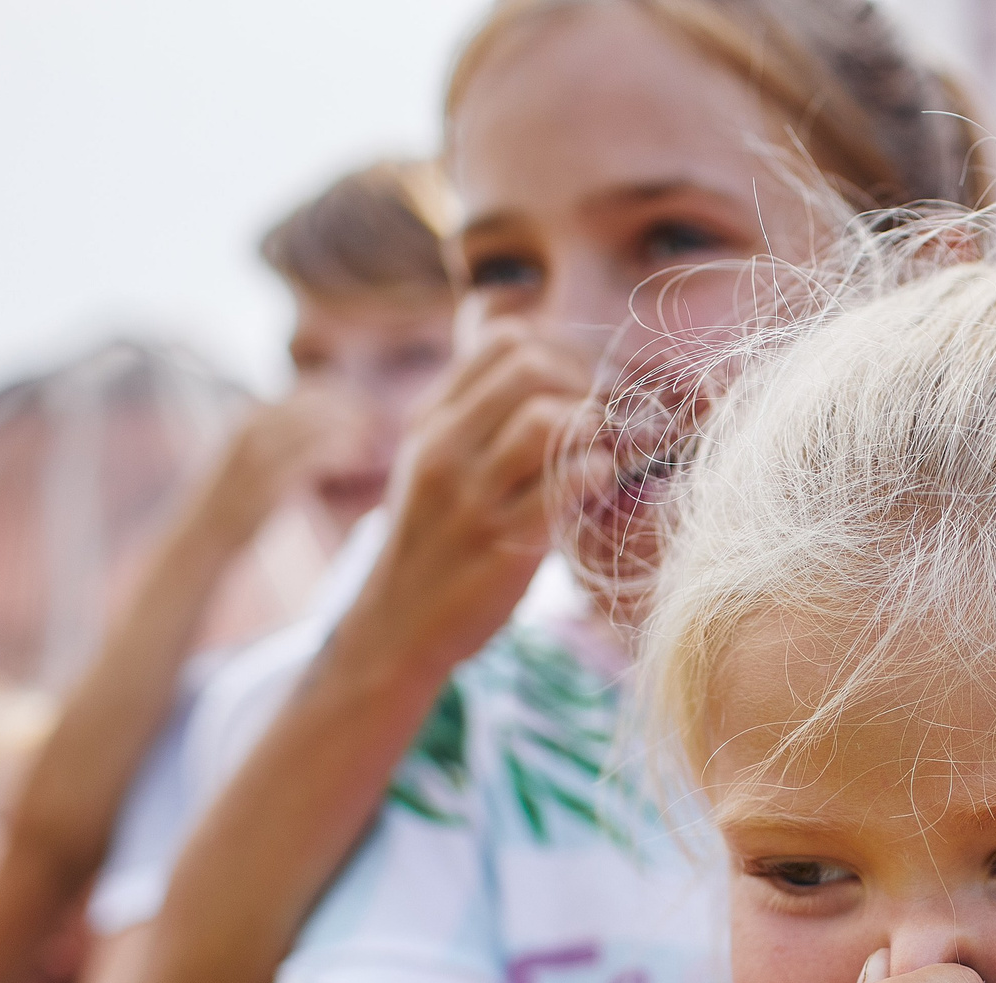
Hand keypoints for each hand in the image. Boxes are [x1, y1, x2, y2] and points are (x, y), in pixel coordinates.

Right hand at [198, 381, 370, 542]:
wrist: (200, 540)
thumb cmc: (238, 508)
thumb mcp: (258, 463)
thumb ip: (288, 442)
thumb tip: (335, 438)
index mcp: (252, 415)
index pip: (310, 389)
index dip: (346, 397)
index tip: (375, 412)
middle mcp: (253, 424)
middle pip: (319, 402)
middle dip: (357, 412)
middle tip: (388, 426)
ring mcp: (258, 450)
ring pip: (320, 424)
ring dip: (355, 431)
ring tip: (382, 444)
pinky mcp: (267, 478)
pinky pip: (314, 455)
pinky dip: (343, 455)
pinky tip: (364, 462)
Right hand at [346, 325, 616, 679]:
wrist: (396, 626)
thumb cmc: (431, 540)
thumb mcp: (430, 464)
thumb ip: (470, 415)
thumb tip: (535, 364)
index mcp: (431, 422)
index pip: (503, 343)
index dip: (557, 354)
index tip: (577, 388)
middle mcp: (446, 450)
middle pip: (531, 369)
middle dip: (581, 386)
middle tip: (596, 422)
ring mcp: (472, 498)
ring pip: (548, 421)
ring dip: (592, 431)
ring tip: (599, 456)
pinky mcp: (505, 544)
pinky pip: (564, 486)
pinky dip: (595, 476)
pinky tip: (597, 487)